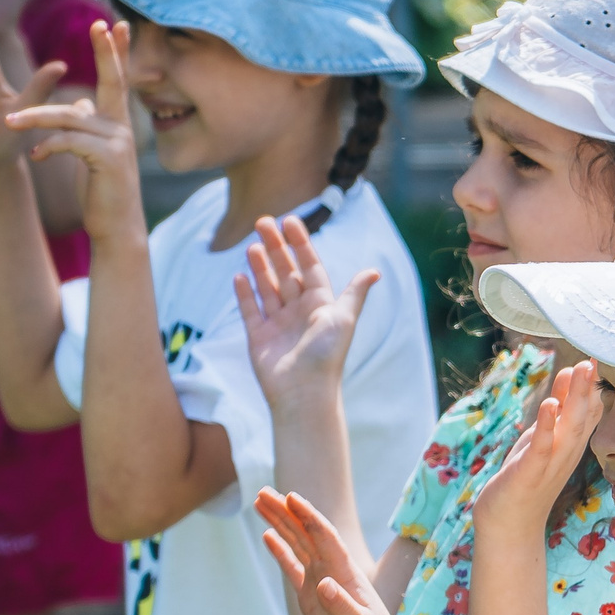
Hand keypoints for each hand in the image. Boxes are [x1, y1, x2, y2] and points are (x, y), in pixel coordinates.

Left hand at [5, 18, 144, 243]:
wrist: (115, 228)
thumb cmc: (100, 190)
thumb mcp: (90, 151)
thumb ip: (86, 125)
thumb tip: (79, 102)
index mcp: (116, 122)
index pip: (118, 78)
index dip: (116, 52)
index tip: (115, 24)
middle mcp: (121, 126)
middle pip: (113, 80)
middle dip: (106, 52)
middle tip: (99, 25)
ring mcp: (117, 142)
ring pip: (69, 116)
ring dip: (34, 119)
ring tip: (8, 123)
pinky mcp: (108, 159)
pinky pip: (68, 141)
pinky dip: (47, 146)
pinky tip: (35, 156)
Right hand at [236, 214, 378, 413]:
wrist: (303, 393)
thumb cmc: (326, 355)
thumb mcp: (344, 318)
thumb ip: (355, 293)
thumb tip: (375, 271)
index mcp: (320, 305)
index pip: (310, 267)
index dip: (300, 244)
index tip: (289, 221)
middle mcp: (299, 312)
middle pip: (286, 273)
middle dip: (275, 248)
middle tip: (262, 222)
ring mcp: (278, 324)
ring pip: (267, 288)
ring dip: (260, 267)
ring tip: (251, 246)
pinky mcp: (259, 338)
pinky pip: (250, 311)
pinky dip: (245, 294)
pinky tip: (239, 276)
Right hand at [256, 489, 422, 614]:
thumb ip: (340, 605)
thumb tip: (322, 583)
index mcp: (345, 574)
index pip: (324, 537)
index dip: (308, 516)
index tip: (291, 497)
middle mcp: (332, 571)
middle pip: (306, 533)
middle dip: (286, 511)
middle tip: (263, 491)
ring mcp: (321, 582)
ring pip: (297, 545)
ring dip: (280, 523)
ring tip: (259, 502)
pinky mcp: (311, 598)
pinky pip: (293, 568)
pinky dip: (280, 551)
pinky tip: (267, 535)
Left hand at [475, 359, 599, 537]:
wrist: (509, 525)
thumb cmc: (526, 479)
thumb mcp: (544, 438)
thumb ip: (558, 409)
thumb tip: (570, 374)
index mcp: (572, 443)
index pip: (592, 410)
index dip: (596, 383)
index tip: (603, 352)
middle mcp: (567, 452)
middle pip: (584, 415)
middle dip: (589, 385)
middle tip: (595, 355)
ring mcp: (551, 464)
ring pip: (568, 428)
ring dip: (574, 398)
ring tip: (579, 369)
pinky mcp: (530, 473)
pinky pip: (541, 447)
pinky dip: (546, 426)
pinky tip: (550, 404)